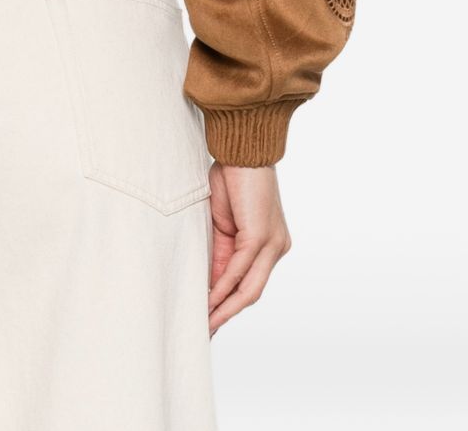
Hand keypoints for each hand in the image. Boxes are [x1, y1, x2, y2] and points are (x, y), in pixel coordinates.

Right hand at [207, 162, 290, 335]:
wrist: (242, 150)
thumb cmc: (231, 178)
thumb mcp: (223, 223)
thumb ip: (220, 252)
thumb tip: (211, 282)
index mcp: (270, 244)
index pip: (249, 282)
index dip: (229, 303)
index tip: (210, 320)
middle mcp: (277, 248)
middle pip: (252, 292)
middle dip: (227, 314)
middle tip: (207, 332)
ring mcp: (272, 243)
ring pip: (249, 287)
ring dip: (225, 308)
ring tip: (206, 324)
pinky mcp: (260, 236)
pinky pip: (240, 270)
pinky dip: (224, 286)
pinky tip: (209, 299)